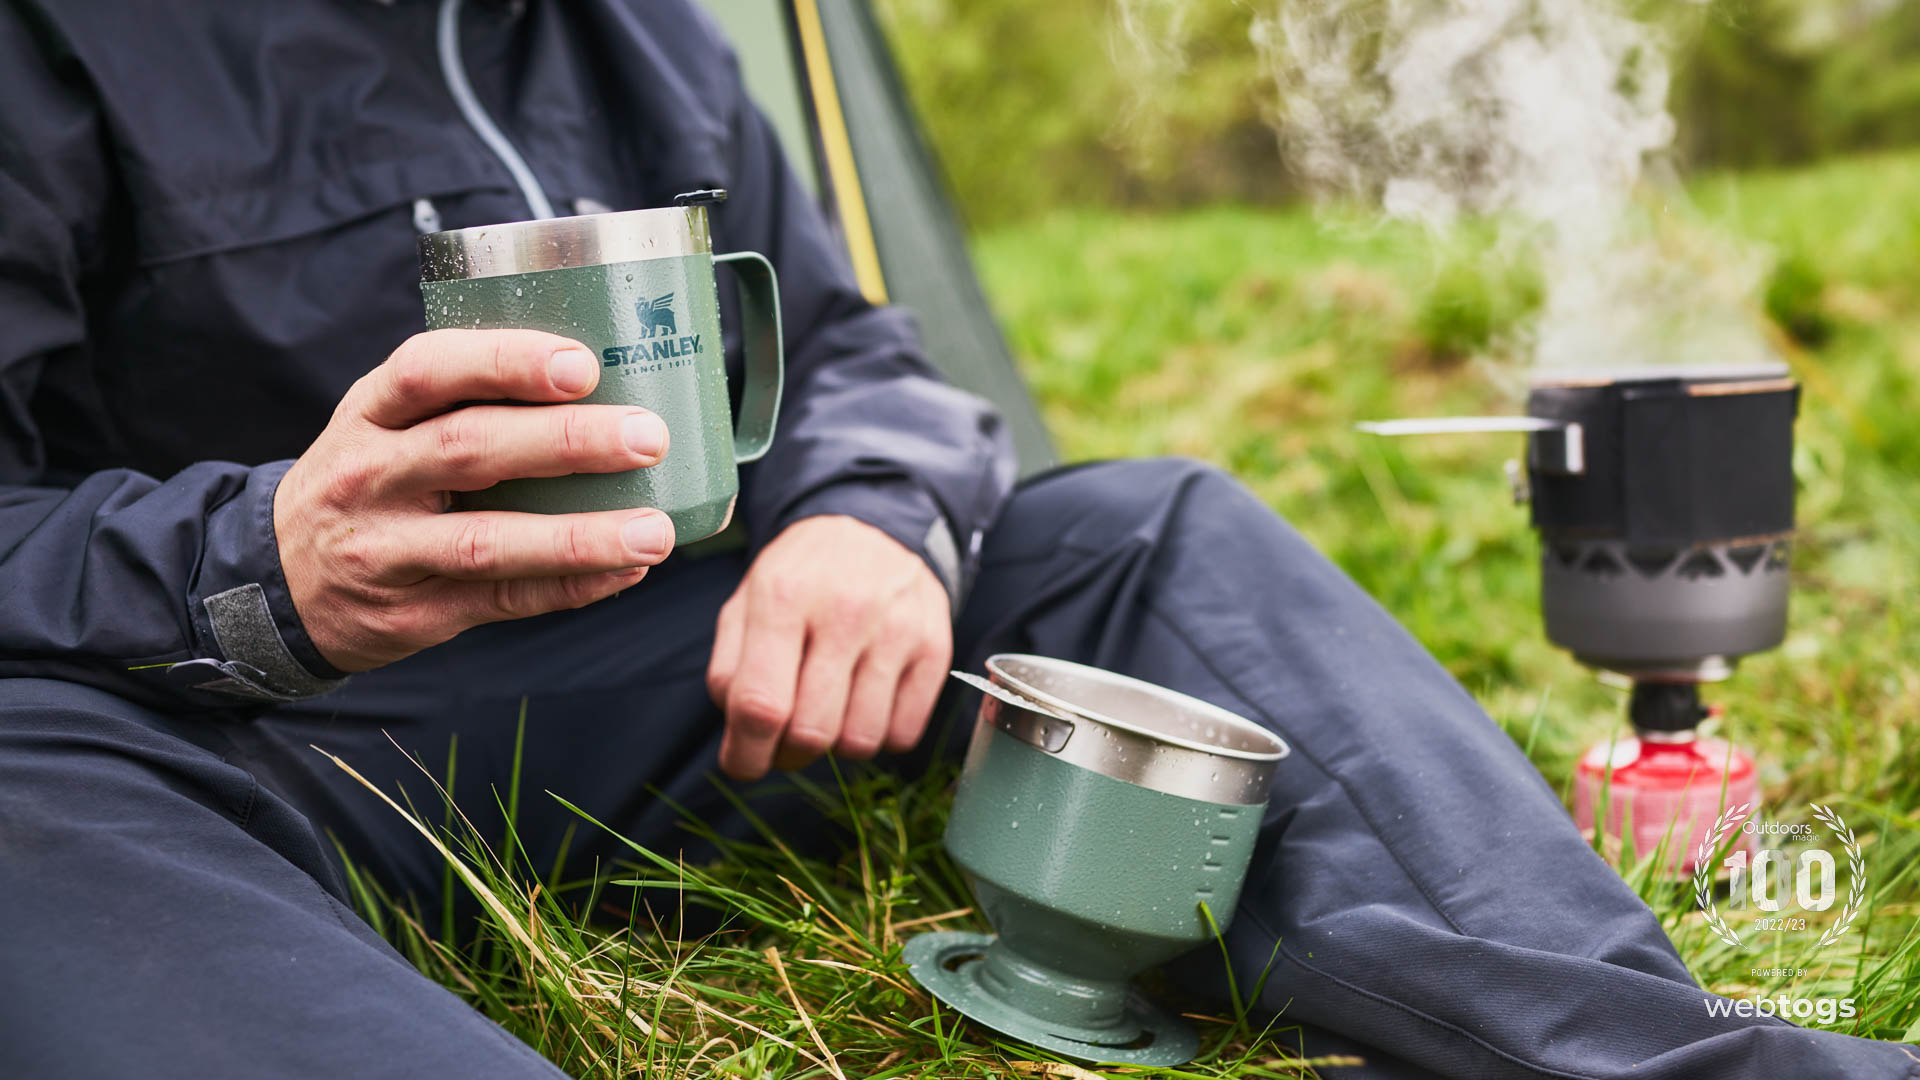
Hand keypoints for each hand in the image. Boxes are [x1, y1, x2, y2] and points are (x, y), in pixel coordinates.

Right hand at [275, 329, 675, 671]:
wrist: (278, 583)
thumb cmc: (369, 480)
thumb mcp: (385, 424)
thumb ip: (464, 400)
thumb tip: (607, 376)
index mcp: (370, 412)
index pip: (427, 370)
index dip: (505, 363)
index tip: (581, 364)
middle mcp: (370, 476)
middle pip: (468, 450)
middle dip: (565, 442)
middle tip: (648, 437)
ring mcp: (388, 551)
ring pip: (488, 541)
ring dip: (580, 536)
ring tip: (655, 532)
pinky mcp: (412, 614)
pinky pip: (500, 599)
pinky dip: (569, 586)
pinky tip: (625, 572)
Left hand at [706, 515, 951, 779]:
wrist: (875, 528)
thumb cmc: (801, 579)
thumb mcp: (746, 603)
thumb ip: (730, 671)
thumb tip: (743, 737)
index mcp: (783, 596)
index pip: (760, 704)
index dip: (745, 753)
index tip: (744, 765)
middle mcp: (845, 610)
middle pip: (812, 731)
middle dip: (790, 754)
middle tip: (786, 739)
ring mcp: (897, 630)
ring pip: (860, 740)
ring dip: (836, 744)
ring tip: (830, 709)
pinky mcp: (935, 648)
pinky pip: (903, 735)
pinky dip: (879, 734)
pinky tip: (866, 700)